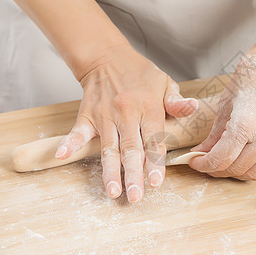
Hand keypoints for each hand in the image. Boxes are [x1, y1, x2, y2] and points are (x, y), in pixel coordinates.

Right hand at [54, 43, 197, 201]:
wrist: (107, 57)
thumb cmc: (140, 74)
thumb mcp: (164, 82)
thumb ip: (176, 101)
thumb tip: (192, 107)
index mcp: (148, 107)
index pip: (153, 139)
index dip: (155, 162)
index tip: (155, 183)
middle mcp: (127, 113)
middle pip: (131, 149)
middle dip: (133, 174)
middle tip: (135, 197)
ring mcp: (105, 115)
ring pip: (108, 147)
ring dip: (109, 170)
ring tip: (112, 191)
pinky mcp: (87, 115)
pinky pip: (78, 131)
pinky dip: (70, 142)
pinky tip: (63, 155)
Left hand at [190, 36, 255, 179]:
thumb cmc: (252, 77)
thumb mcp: (225, 104)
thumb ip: (214, 134)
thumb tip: (201, 152)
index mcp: (247, 123)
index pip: (222, 159)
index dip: (204, 165)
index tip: (196, 162)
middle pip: (238, 169)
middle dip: (218, 169)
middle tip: (209, 162)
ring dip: (238, 172)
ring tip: (227, 161)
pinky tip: (247, 158)